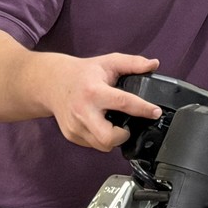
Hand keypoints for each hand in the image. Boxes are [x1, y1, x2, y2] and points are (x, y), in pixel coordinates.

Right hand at [43, 53, 161, 150]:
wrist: (51, 82)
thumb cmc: (83, 73)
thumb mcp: (109, 62)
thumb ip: (133, 63)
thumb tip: (154, 64)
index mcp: (94, 91)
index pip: (123, 103)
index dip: (143, 109)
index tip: (155, 112)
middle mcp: (83, 111)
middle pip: (108, 137)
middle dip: (123, 135)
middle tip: (127, 126)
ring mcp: (75, 126)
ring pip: (102, 145)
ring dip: (113, 138)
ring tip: (114, 124)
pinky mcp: (71, 135)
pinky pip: (93, 144)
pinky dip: (101, 138)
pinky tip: (101, 125)